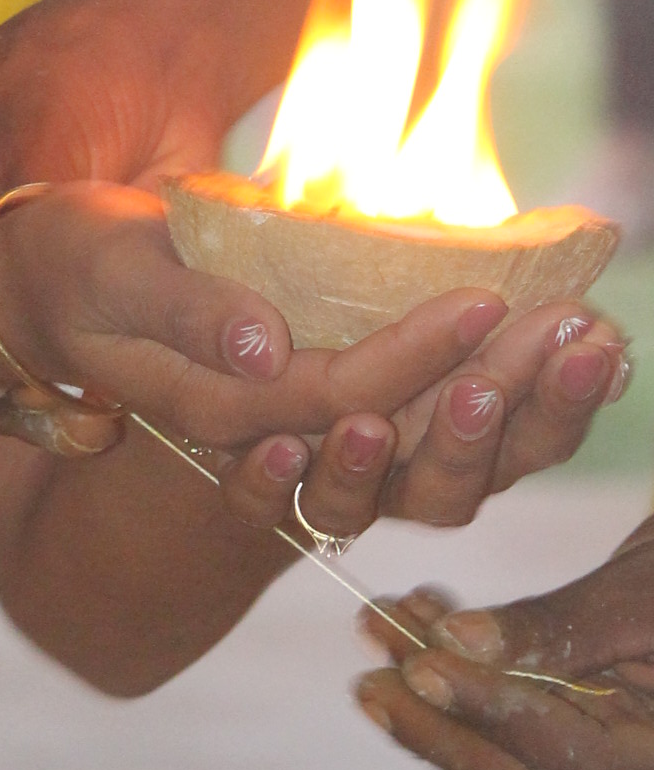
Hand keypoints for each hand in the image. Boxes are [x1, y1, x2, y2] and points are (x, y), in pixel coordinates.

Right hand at [0, 184, 623, 518]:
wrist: (43, 293)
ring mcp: (308, 433)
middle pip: (408, 450)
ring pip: (432, 461)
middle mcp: (277, 438)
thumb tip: (265, 344)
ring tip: (586, 347)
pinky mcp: (329, 412)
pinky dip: (499, 409)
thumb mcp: (111, 273)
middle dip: (498, 397)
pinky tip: (555, 358)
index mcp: (227, 406)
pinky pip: (432, 436)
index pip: (340, 395)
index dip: (416, 355)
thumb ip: (186, 311)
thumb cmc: (73, 266)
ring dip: (516, 414)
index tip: (485, 298)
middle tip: (574, 330)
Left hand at [210, 293, 627, 545]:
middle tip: (483, 384)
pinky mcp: (235, 482)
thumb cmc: (282, 293)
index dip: (561, 398)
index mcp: (442, 420)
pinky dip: (264, 482)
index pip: (521, 430)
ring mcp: (310, 481)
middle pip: (447, 482)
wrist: (176, 353)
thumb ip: (421, 282)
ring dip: (363, 470)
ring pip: (350, 507)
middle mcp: (387, 469)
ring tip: (365, 427)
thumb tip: (498, 309)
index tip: (592, 339)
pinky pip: (252, 503)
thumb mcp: (350, 263)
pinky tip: (276, 448)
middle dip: (473, 433)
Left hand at [355, 525, 653, 769]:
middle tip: (368, 668)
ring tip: (380, 629)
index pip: (572, 759)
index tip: (420, 667)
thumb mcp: (646, 593)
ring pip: (516, 764)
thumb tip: (460, 644)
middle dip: (441, 724)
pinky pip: (523, 739)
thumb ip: (561, 630)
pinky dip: (469, 690)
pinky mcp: (600, 755)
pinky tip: (422, 627)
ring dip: (441, 702)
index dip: (491, 713)